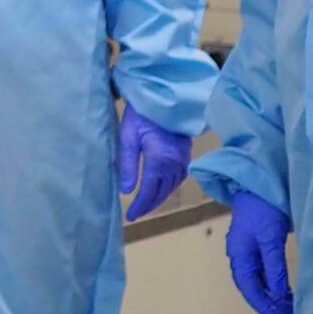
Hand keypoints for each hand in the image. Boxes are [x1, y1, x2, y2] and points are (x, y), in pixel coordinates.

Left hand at [118, 105, 189, 221]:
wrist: (164, 97)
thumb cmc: (141, 115)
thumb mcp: (128, 137)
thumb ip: (127, 165)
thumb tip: (126, 191)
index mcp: (159, 161)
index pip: (149, 191)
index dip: (140, 206)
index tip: (130, 216)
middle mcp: (174, 164)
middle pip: (162, 192)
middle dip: (149, 205)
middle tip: (136, 213)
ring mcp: (183, 160)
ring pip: (172, 187)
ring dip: (159, 198)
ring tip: (146, 205)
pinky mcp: (186, 155)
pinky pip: (178, 179)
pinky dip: (169, 188)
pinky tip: (160, 190)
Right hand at [224, 190, 293, 313]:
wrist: (260, 181)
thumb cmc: (263, 209)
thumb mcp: (270, 239)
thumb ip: (274, 267)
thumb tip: (277, 295)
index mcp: (239, 255)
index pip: (250, 288)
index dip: (264, 308)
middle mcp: (241, 255)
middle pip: (253, 287)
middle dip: (269, 304)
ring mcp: (249, 249)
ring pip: (259, 280)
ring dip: (273, 295)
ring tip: (289, 308)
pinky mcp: (259, 243)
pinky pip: (265, 270)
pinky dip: (275, 283)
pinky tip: (285, 289)